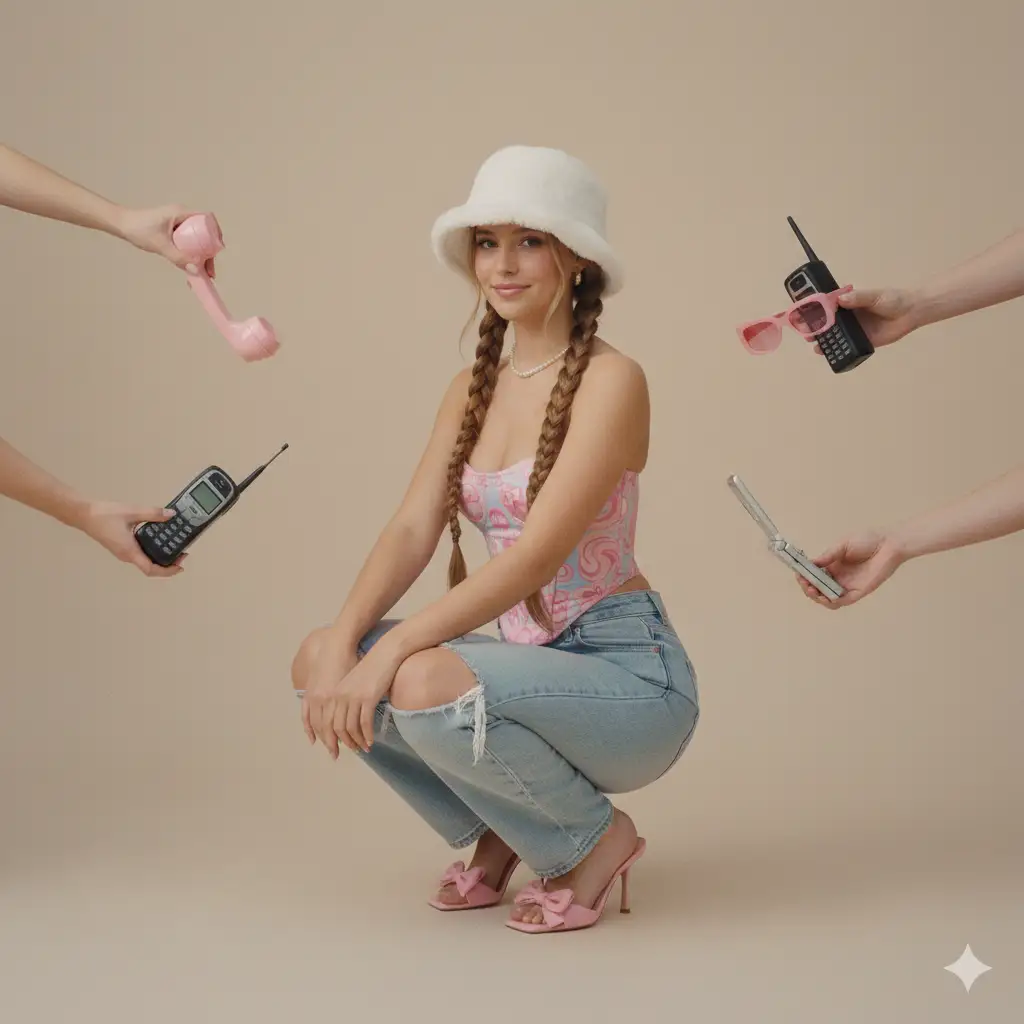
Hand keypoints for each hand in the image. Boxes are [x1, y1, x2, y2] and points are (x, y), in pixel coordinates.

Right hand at [78, 501, 186, 577]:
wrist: (84, 514)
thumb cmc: (104, 515)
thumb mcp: (132, 512)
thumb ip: (153, 513)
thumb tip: (171, 514)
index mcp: (129, 552)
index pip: (151, 570)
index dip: (167, 571)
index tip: (180, 566)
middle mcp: (127, 555)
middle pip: (150, 567)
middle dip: (167, 564)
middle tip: (182, 554)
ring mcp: (123, 552)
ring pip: (145, 561)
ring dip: (160, 557)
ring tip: (173, 547)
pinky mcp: (121, 546)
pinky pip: (140, 554)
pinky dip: (152, 551)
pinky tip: (158, 539)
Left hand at [115, 204, 216, 276]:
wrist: (120, 224)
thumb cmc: (138, 229)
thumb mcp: (160, 244)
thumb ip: (178, 257)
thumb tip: (196, 270)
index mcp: (182, 213)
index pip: (208, 218)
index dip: (216, 233)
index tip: (217, 250)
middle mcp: (182, 216)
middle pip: (205, 233)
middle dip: (209, 252)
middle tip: (209, 269)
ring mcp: (177, 223)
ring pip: (197, 239)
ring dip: (201, 255)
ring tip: (202, 272)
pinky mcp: (172, 231)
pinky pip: (188, 242)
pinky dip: (191, 254)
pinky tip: (190, 266)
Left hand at [305, 636, 401, 757]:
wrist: (384, 654)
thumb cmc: (370, 669)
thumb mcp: (351, 684)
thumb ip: (345, 700)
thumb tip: (346, 722)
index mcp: (332, 693)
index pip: (324, 722)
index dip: (328, 739)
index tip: (334, 749)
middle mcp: (339, 696)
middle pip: (335, 728)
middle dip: (341, 744)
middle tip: (350, 753)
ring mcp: (353, 697)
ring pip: (350, 728)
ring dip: (357, 741)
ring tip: (363, 748)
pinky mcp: (367, 698)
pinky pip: (365, 723)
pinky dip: (367, 735)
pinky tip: (371, 741)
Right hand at [796, 530, 906, 608]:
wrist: (889, 544)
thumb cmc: (868, 540)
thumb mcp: (843, 545)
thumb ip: (828, 556)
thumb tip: (811, 564)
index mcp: (832, 566)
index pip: (814, 576)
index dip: (805, 577)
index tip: (799, 575)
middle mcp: (838, 578)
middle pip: (818, 589)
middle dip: (808, 588)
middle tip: (805, 584)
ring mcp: (847, 586)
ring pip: (828, 599)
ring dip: (817, 598)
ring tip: (813, 591)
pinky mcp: (858, 592)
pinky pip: (843, 601)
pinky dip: (832, 602)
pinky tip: (825, 596)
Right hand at [807, 287, 917, 353]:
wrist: (912, 313)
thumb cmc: (893, 299)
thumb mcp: (875, 296)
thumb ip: (858, 298)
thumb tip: (840, 300)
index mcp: (849, 303)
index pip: (829, 306)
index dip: (817, 310)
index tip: (805, 314)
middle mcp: (850, 317)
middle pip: (829, 323)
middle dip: (817, 328)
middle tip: (807, 333)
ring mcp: (855, 330)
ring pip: (836, 336)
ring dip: (825, 341)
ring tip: (815, 346)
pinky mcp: (863, 342)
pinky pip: (848, 347)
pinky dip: (838, 351)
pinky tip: (830, 354)